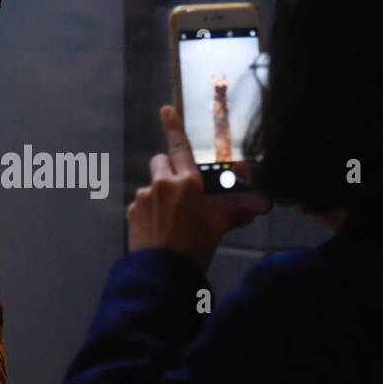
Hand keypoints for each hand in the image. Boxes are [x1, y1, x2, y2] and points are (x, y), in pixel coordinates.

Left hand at [126, 106, 262, 272]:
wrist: (163, 274)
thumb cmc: (195, 249)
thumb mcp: (216, 229)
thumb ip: (231, 215)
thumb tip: (251, 213)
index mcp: (188, 183)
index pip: (180, 147)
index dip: (173, 126)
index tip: (165, 109)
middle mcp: (163, 184)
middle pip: (160, 162)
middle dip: (167, 171)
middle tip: (177, 193)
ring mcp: (144, 196)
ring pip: (150, 186)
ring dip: (157, 195)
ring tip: (167, 222)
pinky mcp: (131, 210)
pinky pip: (141, 204)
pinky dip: (147, 212)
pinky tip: (156, 231)